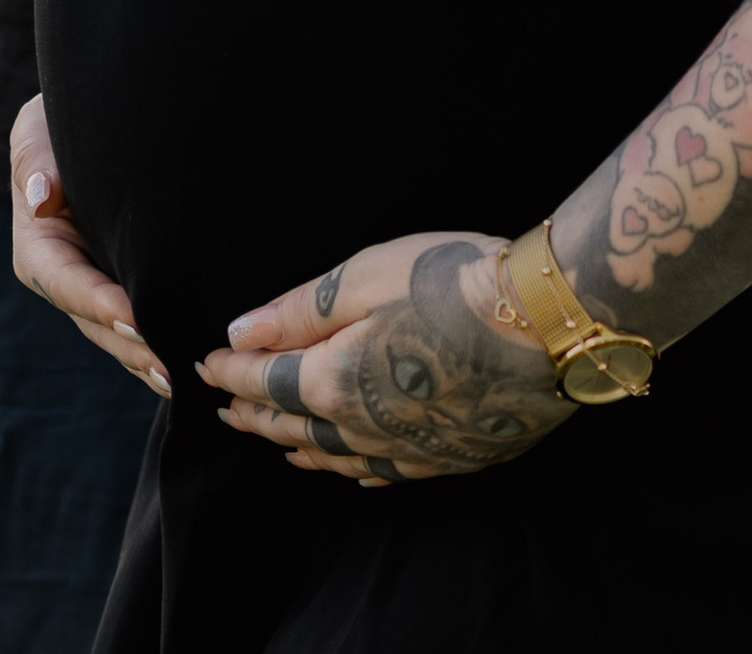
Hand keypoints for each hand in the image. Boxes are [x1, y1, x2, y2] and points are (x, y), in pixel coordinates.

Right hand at [8, 96, 169, 395]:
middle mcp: (62, 277)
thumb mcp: (37, 130)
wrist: (89, 122)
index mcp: (37, 247)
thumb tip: (40, 198)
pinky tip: (185, 364)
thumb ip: (35, 160)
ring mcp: (92, 287)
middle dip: (130, 346)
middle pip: (94, 321)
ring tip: (182, 377)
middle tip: (169, 367)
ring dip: (145, 357)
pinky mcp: (119, 286)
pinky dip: (155, 345)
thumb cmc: (60, 123)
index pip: (66, 283)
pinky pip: (135, 323)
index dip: (100, 305)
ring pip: (116, 333)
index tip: (136, 322)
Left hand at [198, 233, 567, 486]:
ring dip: (297, 448)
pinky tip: (353, 471)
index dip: (232, 369)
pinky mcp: (450, 456)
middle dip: (253, 414)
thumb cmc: (452, 282)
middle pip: (293, 425)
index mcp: (333, 381)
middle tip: (225, 407)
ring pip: (336, 458)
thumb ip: (299, 310)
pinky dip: (355, 471)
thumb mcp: (365, 277)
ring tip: (276, 442)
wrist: (545, 322)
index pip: (265, 380)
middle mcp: (363, 429)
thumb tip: (239, 332)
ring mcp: (409, 449)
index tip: (207, 361)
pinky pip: (386, 474)